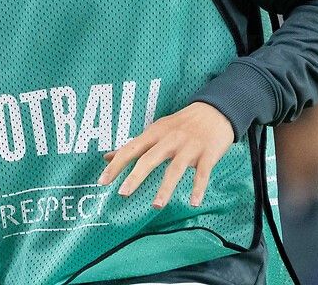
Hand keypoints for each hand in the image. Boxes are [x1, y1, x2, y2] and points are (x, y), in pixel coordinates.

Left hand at [96, 102, 234, 208]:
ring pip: (175, 169)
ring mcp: (189, 147)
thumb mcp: (156, 129)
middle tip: (122, 193)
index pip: (131, 149)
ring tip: (156, 206)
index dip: (116, 164)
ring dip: (166, 188)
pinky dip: (198, 188)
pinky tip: (194, 203)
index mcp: (155, 133)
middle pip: (150, 158)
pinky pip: (202, 174)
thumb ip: (134, 145)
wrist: (215, 111)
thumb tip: (107, 157)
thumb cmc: (181, 124)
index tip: (102, 181)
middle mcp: (170, 139)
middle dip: (136, 176)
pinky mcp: (208, 154)